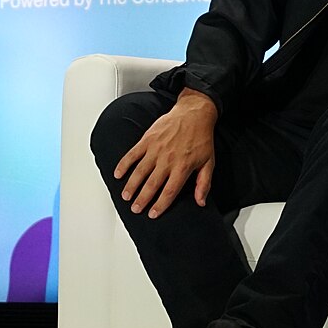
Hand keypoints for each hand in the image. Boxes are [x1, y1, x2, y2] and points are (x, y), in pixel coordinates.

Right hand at [114, 89, 217, 218]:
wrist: (194, 113)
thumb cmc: (201, 137)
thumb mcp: (208, 162)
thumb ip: (204, 184)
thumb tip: (201, 202)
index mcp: (182, 167)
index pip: (169, 192)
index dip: (160, 205)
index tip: (152, 214)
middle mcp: (167, 160)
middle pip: (151, 185)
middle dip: (142, 199)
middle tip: (135, 209)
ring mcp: (155, 149)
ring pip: (140, 172)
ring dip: (131, 186)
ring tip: (126, 196)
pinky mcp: (148, 139)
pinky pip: (133, 154)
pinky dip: (124, 164)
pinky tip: (118, 174)